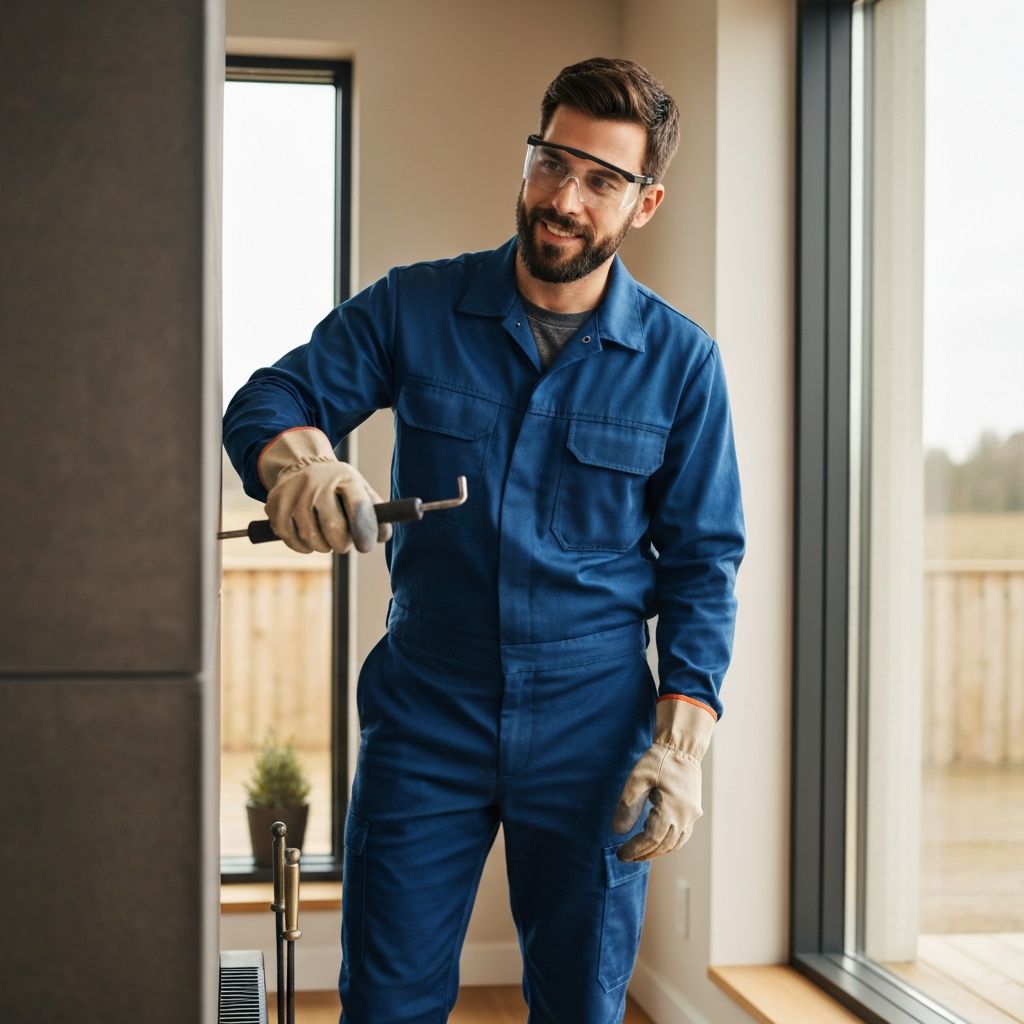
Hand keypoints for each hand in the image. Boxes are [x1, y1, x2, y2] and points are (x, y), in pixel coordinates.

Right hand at [259, 428, 391, 554]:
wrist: (302, 466)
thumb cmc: (338, 486)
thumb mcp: (359, 489)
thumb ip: (375, 513)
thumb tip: (383, 536)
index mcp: (345, 478)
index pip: (358, 507)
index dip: (364, 531)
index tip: (365, 547)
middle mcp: (318, 482)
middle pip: (333, 527)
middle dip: (341, 544)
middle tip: (343, 544)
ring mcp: (295, 492)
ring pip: (310, 537)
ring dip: (322, 547)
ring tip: (326, 540)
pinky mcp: (276, 504)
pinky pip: (290, 538)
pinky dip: (302, 546)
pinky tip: (308, 540)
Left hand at [612, 697, 715, 861]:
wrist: (682, 748)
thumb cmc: (659, 760)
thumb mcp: (637, 779)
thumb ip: (628, 806)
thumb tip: (618, 832)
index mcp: (672, 810)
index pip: (651, 839)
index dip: (635, 849)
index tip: (620, 854)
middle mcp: (685, 817)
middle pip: (663, 845)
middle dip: (643, 853)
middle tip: (626, 856)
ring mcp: (692, 815)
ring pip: (674, 843)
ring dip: (656, 851)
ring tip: (638, 853)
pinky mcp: (693, 811)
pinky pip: (681, 836)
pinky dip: (668, 843)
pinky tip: (656, 843)